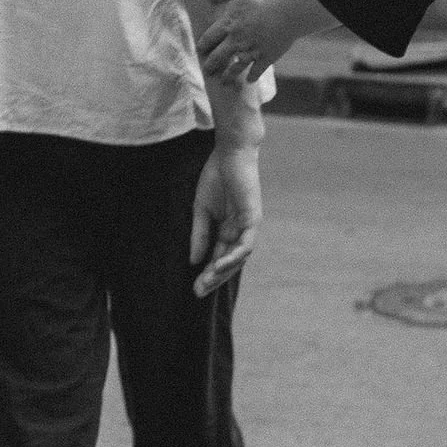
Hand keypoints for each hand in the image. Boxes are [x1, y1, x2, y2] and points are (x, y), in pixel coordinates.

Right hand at [190, 138, 260, 296]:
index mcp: (227, 230)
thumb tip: (194, 261)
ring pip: (239, 257)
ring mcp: (247, 226)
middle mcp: (239, 231)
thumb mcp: (201, 210)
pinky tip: (220, 265)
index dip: (206, 274)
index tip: (194, 289)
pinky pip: (246, 243)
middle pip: (229, 262)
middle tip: (199, 292)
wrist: (229, 154)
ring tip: (207, 281)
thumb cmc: (216, 178)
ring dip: (224, 271)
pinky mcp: (253, 218)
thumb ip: (199, 235)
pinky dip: (234, 256)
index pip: (218, 258)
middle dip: (214, 278)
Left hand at [199, 0, 281, 84]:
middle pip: (219, 56)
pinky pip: (257, 70)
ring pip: (235, 67)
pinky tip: (250, 80)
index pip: (210, 37)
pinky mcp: (267, 57)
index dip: (203, 44)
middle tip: (207, 70)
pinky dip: (253, 76)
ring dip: (228, 75)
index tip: (200, 49)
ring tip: (224, 81)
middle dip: (211, 64)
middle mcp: (236, 41)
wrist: (287, 11)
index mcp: (228, 24)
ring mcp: (251, 51)